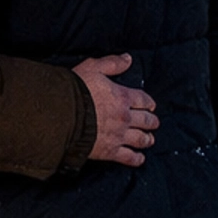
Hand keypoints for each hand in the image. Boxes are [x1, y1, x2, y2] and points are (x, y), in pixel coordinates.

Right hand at [73, 53, 157, 167]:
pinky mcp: (110, 151)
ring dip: (147, 139)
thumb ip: (112, 63)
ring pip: (140, 139)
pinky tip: (139, 158)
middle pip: (146, 121)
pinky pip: (128, 157)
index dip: (149, 102)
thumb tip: (127, 59)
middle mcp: (124, 117)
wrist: (63, 115)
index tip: (151, 106)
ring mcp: (118, 135)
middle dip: (152, 122)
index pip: (142, 99)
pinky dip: (136, 158)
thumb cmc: (76, 90)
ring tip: (150, 140)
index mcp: (122, 97)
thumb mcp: (93, 68)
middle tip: (154, 123)